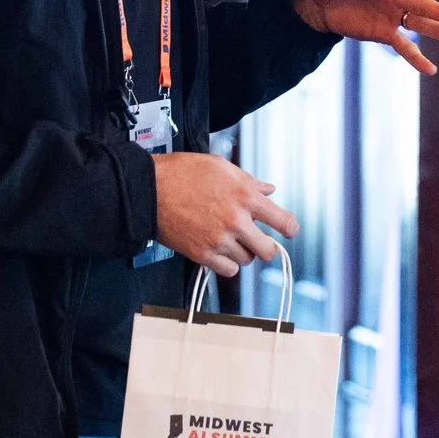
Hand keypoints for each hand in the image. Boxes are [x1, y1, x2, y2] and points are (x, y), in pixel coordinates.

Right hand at [150, 152, 299, 277]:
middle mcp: (236, 221)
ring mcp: (219, 240)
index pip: (283, 221)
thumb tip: (269, 189)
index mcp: (245, 196)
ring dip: (243, 253)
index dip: (290, 228)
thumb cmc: (182, 173)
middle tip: (258, 241)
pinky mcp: (202, 254)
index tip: (289, 231)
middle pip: (268, 250)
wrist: (148, 189)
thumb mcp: (221, 166)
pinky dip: (227, 264)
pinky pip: (228, 271)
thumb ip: (249, 181)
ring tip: (230, 240)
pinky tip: (220, 251)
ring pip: (247, 261)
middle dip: (266, 247)